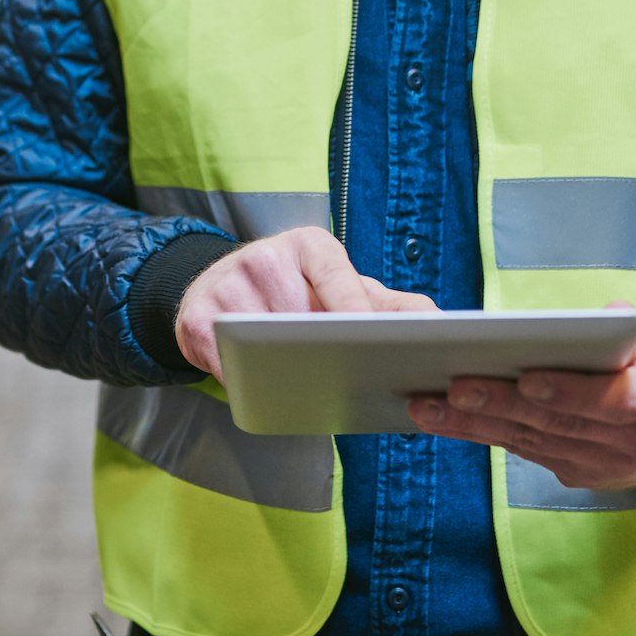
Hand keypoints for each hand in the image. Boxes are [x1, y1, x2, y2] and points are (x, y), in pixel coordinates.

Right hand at [175, 226, 436, 379]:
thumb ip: (388, 304)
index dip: (355, 307)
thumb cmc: (291, 290)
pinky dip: (248, 381)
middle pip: (300, 314)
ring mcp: (227, 286)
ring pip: (264, 342)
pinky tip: (265, 390)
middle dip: (324, 349)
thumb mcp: (337, 284)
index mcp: (308, 245)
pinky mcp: (196, 317)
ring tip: (309, 388)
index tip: (373, 339)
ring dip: (286, 371)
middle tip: (352, 379)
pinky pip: (228, 361)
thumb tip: (440, 323)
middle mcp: (265, 257)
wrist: (213, 287)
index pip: (336, 273)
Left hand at [407, 304, 635, 489]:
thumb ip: (628, 326)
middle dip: (503, 405)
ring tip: (431, 406)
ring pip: (536, 443)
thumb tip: (600, 319)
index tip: (528, 379)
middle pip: (563, 424)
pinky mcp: (582, 475)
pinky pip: (530, 454)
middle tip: (454, 387)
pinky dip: (487, 436)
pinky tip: (450, 421)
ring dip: (479, 426)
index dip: (572, 392)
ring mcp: (611, 466)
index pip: (619, 400)